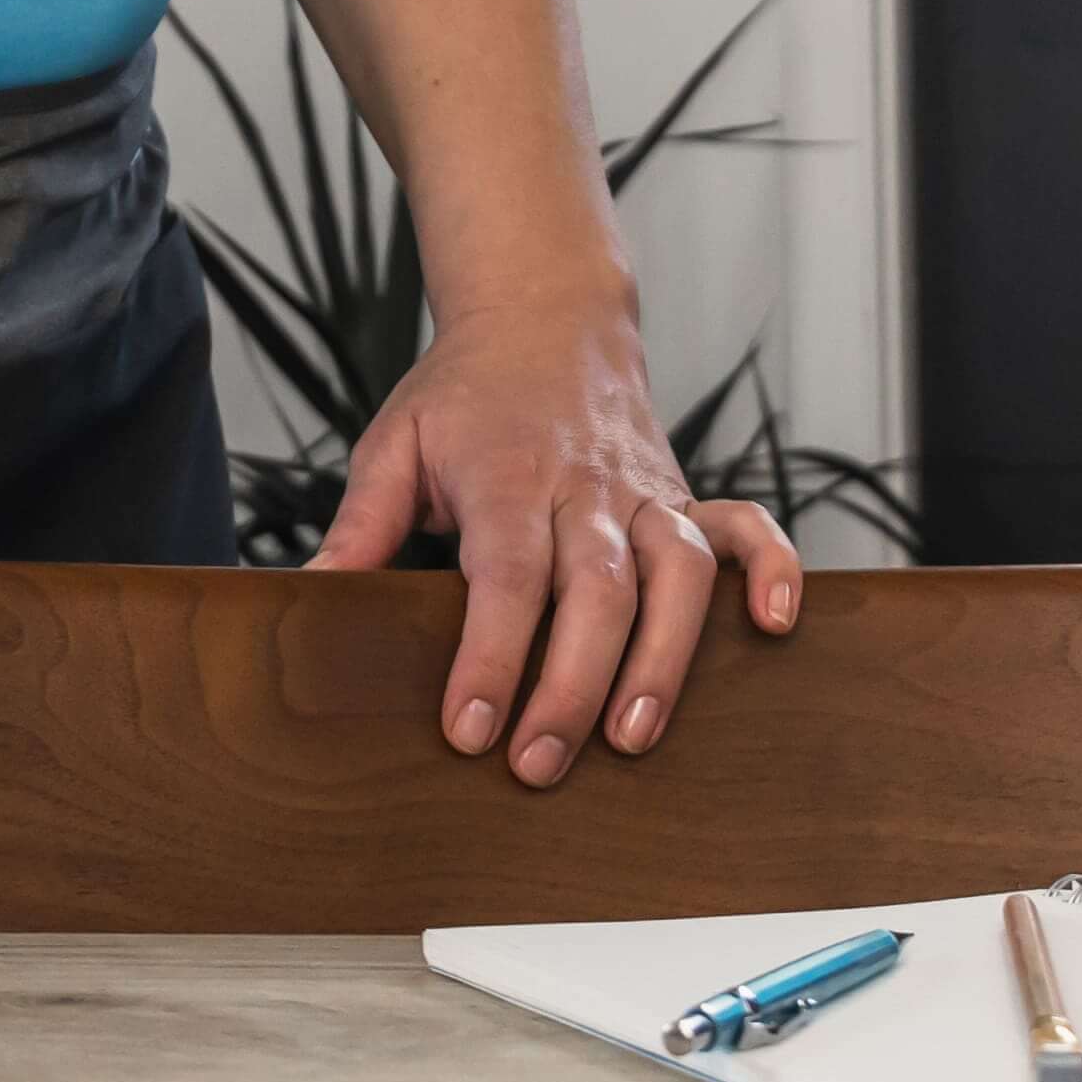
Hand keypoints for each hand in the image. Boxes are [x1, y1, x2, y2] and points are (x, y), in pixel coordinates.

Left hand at [309, 304, 807, 782]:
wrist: (545, 315)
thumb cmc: (465, 396)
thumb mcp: (395, 443)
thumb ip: (360, 524)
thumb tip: (307, 596)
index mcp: (509, 475)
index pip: (507, 574)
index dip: (491, 655)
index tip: (470, 728)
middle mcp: (589, 486)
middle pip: (597, 590)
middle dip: (572, 686)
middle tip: (538, 766)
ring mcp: (649, 491)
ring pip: (680, 573)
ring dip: (665, 659)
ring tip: (634, 737)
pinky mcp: (689, 495)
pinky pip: (750, 528)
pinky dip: (774, 571)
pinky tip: (775, 629)